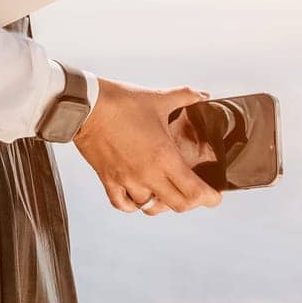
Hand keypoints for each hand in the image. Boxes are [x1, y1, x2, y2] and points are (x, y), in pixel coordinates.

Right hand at [72, 78, 222, 215]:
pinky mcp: (108, 180)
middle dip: (192, 203)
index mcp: (164, 157)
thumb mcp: (158, 99)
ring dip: (160, 202)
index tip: (214, 197)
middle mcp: (147, 174)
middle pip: (177, 205)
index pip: (194, 191)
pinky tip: (137, 196)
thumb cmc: (122, 102)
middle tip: (196, 195)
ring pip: (149, 207)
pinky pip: (123, 204)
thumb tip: (202, 95)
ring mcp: (127, 180)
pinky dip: (133, 204)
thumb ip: (185, 96)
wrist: (87, 106)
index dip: (209, 199)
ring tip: (165, 191)